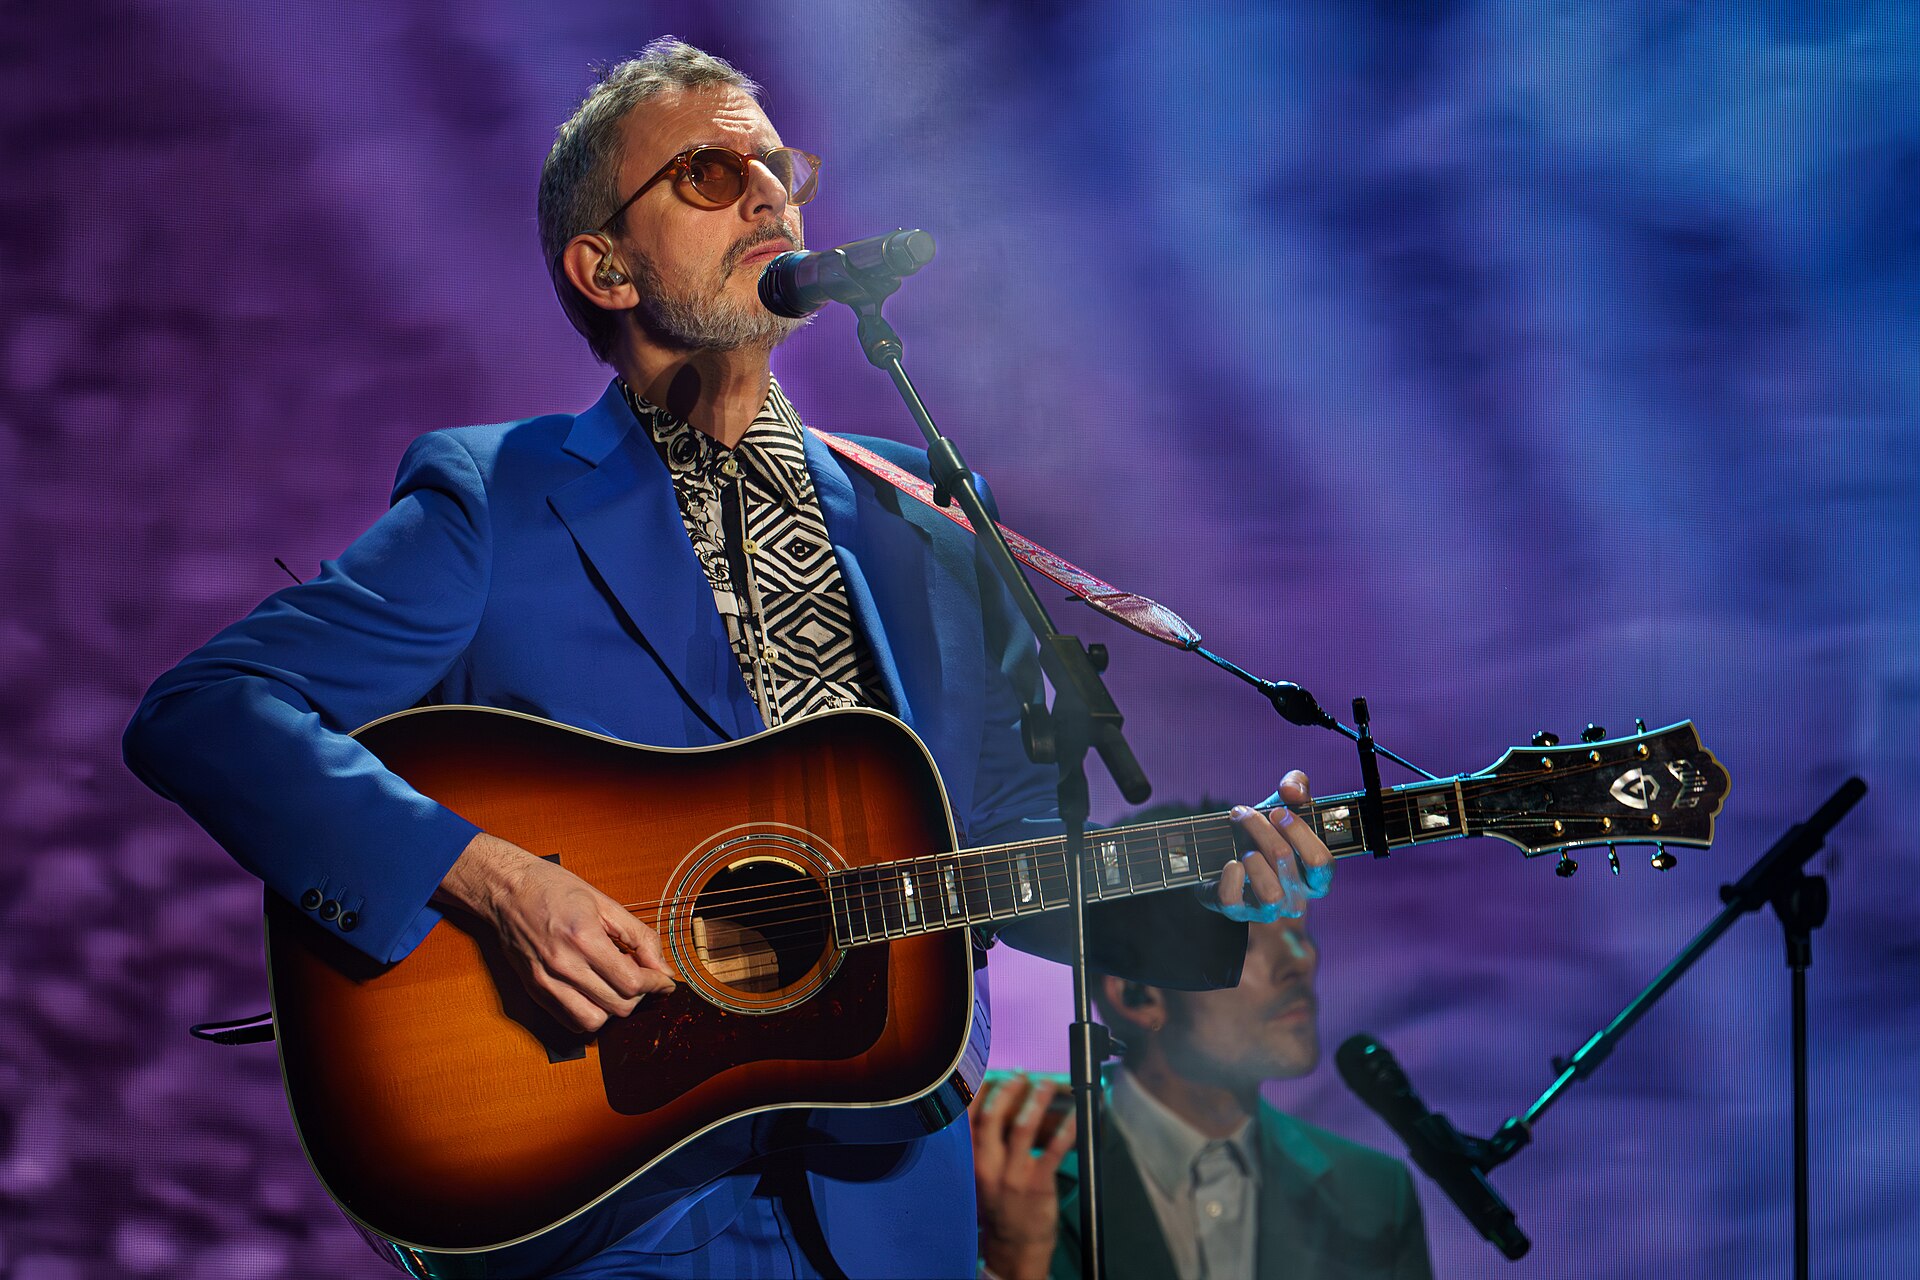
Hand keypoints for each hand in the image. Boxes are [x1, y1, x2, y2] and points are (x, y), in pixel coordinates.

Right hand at [435, 831, 676, 1032]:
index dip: (657, 984)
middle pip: (618, 1006)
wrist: (506, 889)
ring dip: (614, 1009)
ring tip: (616, 986)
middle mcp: (563, 965)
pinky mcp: (535, 990)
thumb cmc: (554, 889)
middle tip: (643, 978)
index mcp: (584, 938)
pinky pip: (569, 1021)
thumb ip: (639, 936)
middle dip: (640, 995)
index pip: (632, 982)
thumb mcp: (605, 903)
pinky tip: (595, 993)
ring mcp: (546, 982)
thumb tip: (663, 967)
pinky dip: (589, 1014)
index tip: (665, 980)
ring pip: (594, 1021)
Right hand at [971, 1074, 1074, 1279]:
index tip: (989, 1071)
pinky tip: (1076, 1115)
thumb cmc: (999, 1206)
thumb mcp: (980, 1177)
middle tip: (1020, 1075)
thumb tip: (994, 1107)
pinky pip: (1055, 1149)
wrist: (1014, 1246)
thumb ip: (981, 1146)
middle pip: (992, 1117)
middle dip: (1007, 1090)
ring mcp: (1013, 1175)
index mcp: (971, 1163)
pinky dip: (1068, 1128)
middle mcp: (988, 1166)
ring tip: (1046, 1084)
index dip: (977, 1091)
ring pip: (1023, 1127)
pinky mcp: (1037, 1184)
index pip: (967, 1119)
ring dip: (1036, 1100)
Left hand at [1209, 769, 1333, 921]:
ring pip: (1270, 893)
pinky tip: (1230, 863)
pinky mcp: (1236, 911)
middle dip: (1261, 830)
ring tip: (1243, 846)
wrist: (1231, 853)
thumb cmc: (1267, 831)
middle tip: (1245, 814)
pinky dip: (1230, 878)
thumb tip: (1292, 791)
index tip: (1277, 812)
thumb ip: (1297, 786)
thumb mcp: (1284, 804)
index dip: (1298, 832)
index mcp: (1316, 876)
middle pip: (1285, 861)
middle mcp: (1297, 897)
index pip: (1320, 861)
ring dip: (1252, 858)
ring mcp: (1268, 910)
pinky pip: (1233, 900)